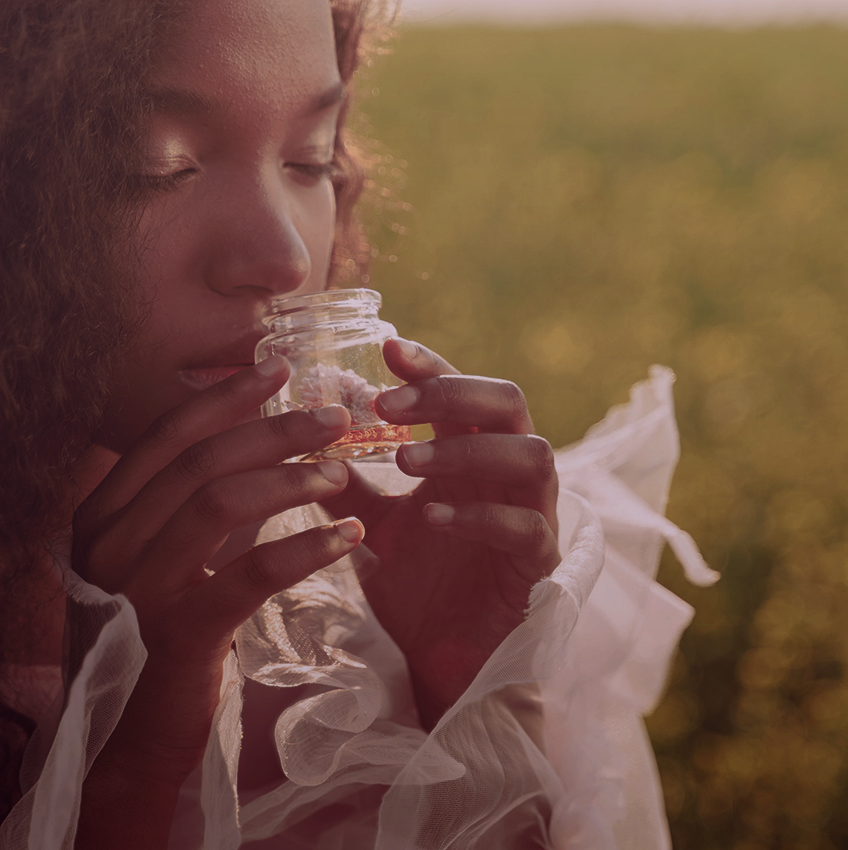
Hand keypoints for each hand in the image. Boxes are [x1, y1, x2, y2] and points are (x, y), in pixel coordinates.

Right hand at [72, 356, 363, 784]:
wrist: (133, 729)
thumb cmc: (160, 629)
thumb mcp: (163, 555)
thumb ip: (194, 500)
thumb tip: (259, 439)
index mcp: (104, 513)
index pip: (167, 434)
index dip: (225, 396)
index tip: (279, 366)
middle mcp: (109, 541)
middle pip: (202, 460)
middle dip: (275, 430)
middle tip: (334, 419)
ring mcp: (137, 587)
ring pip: (220, 502)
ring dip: (290, 480)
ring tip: (341, 475)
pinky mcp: (178, 631)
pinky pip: (250, 573)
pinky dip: (305, 549)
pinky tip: (347, 536)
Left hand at [321, 340, 560, 726]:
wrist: (443, 661)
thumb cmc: (417, 585)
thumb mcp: (374, 524)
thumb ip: (349, 480)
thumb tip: (308, 433)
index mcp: (472, 456)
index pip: (464, 391)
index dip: (431, 365)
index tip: (387, 349)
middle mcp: (508, 474)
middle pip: (508, 403)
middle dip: (451, 392)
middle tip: (390, 402)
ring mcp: (533, 514)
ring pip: (532, 454)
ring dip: (467, 449)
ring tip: (406, 459)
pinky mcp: (541, 563)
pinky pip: (527, 526)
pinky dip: (480, 516)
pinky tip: (433, 519)